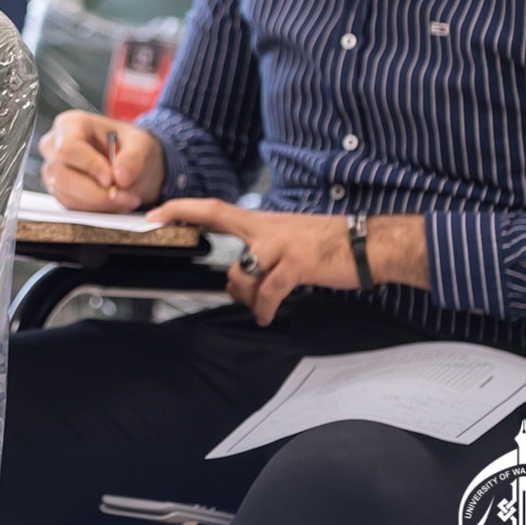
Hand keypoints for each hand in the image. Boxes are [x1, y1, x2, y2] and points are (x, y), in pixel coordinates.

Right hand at [38, 110, 163, 211]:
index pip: (68, 148)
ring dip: (99, 203)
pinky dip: (95, 209)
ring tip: (125, 198)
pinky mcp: (58, 190)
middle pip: (65, 177)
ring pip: (67, 195)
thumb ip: (133, 158)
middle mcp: (54, 146)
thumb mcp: (140, 144)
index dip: (90, 166)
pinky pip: (71, 206)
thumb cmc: (129, 145)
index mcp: (69, 125)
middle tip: (128, 197)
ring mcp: (53, 170)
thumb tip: (120, 177)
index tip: (112, 179)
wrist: (128, 162)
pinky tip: (113, 202)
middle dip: (98, 193)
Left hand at [146, 200, 428, 325]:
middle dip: (185, 216)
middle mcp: (267, 227)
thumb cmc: (329, 245)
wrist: (368, 245)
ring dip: (244, 297)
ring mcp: (282, 244)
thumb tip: (240, 273)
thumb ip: (262, 248)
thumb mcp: (289, 238)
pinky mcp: (298, 264)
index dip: (185, 207)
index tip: (157, 210)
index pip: (217, 208)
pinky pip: (268, 292)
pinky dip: (265, 309)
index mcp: (263, 222)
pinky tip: (268, 317)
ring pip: (240, 273)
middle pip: (218, 216)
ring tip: (259, 307)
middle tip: (159, 223)